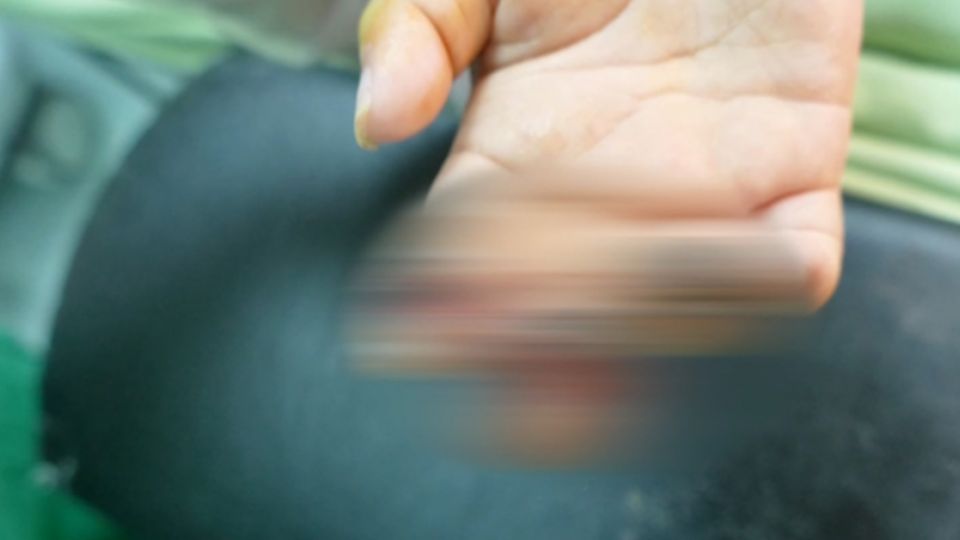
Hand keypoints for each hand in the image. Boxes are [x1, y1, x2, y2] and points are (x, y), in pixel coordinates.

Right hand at [353, 0, 861, 305]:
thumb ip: (415, 30)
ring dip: (638, 309)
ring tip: (606, 279)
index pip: (474, 266)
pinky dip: (758, 274)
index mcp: (516, 163)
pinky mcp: (797, 176)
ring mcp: (704, 200)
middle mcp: (605, 201)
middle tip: (525, 311)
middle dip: (542, 325)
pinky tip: (716, 231)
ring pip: (674, 306)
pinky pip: (791, 267)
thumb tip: (380, 124)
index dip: (454, 305)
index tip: (429, 326)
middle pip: (568, 308)